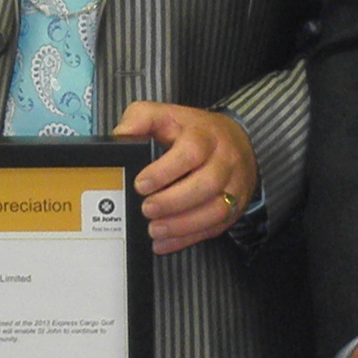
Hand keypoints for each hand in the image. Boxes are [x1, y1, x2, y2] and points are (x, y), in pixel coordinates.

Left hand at [118, 100, 256, 253]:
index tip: (141, 184)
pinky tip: (165, 242)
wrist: (238, 140)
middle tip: (146, 209)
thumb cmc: (194, 131)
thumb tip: (119, 137)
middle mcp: (225, 160)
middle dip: (174, 201)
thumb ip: (140, 119)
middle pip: (207, 184)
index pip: (191, 151)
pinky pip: (216, 227)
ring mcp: (234, 185)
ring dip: (183, 225)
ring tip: (154, 229)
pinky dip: (189, 238)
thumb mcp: (166, 114)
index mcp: (206, 135)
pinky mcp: (235, 207)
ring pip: (216, 210)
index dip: (165, 170)